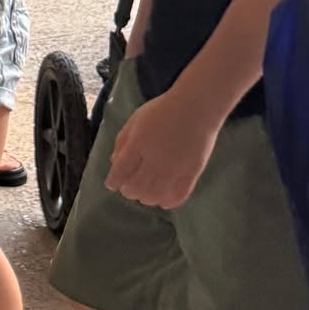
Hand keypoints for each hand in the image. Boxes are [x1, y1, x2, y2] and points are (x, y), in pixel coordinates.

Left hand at [106, 88, 220, 210]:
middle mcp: (155, 159)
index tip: (112, 184)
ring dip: (146, 198)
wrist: (197, 107)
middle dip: (128, 191)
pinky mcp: (192, 173)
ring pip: (155, 195)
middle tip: (128, 189)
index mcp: (139, 144)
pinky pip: (178, 196)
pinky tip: (163, 200)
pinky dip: (168, 202)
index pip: (121, 171)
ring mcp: (174, 168)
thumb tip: (114, 162)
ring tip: (144, 194)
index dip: (113, 181)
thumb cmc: (163, 110)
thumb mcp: (135, 120)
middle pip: (136, 187)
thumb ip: (122, 141)